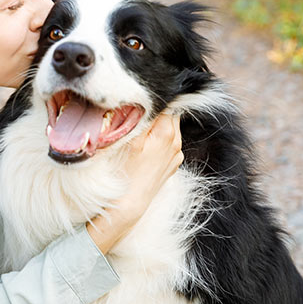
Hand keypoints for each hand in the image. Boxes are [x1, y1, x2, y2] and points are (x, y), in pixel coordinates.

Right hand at [86, 113, 183, 253]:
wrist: (130, 201)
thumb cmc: (126, 171)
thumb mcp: (129, 140)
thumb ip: (140, 119)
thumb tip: (144, 102)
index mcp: (167, 132)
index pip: (164, 105)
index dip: (150, 104)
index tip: (138, 106)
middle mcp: (176, 142)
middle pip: (169, 115)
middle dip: (156, 114)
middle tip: (137, 120)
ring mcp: (177, 154)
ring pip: (170, 129)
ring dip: (158, 128)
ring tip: (141, 136)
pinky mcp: (174, 163)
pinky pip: (169, 144)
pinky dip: (159, 141)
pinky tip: (146, 149)